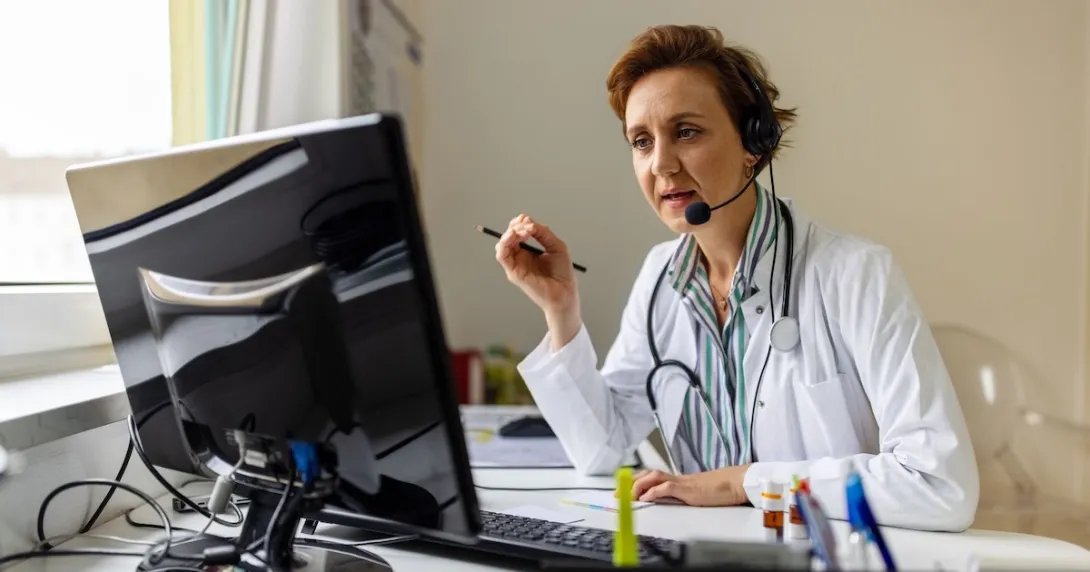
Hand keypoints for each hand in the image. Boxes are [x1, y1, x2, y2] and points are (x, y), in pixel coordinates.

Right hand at [495, 214, 580, 343]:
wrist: (565, 292)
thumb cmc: (562, 272)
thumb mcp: (555, 246)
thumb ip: (542, 232)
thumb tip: (528, 221)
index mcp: (529, 251)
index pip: (517, 232)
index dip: (520, 223)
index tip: (528, 220)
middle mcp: (520, 257)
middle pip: (508, 236)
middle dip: (516, 226)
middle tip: (529, 226)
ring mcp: (516, 265)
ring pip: (502, 244)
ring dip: (510, 233)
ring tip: (525, 232)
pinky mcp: (513, 272)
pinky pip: (501, 256)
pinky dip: (505, 243)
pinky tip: (516, 236)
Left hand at [626, 466, 751, 505]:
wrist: (736, 483)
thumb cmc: (720, 490)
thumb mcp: (695, 495)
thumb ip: (681, 496)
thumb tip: (667, 501)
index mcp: (678, 480)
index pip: (652, 477)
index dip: (636, 481)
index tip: (623, 490)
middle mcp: (677, 478)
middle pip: (648, 474)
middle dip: (630, 483)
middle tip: (617, 494)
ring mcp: (682, 482)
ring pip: (654, 477)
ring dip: (638, 485)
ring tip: (627, 495)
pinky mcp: (688, 489)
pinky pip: (667, 488)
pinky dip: (654, 492)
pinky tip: (646, 498)